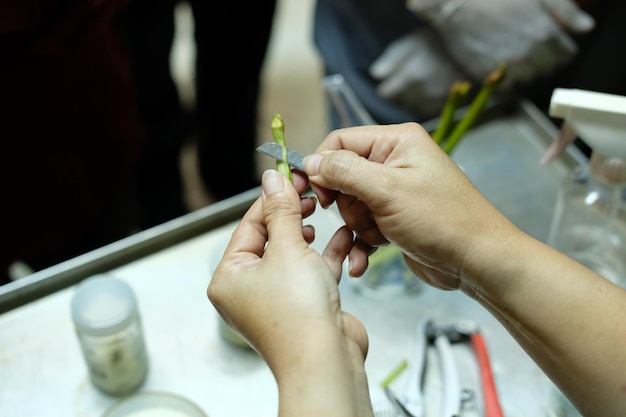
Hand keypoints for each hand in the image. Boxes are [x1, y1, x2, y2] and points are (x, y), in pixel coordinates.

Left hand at [207, 169, 371, 415]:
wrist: (325, 361)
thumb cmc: (297, 314)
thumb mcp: (288, 248)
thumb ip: (281, 211)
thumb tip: (272, 179)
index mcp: (229, 278)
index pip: (249, 226)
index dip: (271, 199)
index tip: (289, 178)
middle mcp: (248, 291)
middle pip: (270, 239)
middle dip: (292, 216)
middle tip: (309, 193)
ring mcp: (277, 300)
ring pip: (293, 255)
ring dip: (310, 234)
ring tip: (322, 212)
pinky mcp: (303, 307)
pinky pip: (312, 272)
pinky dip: (326, 255)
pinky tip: (342, 235)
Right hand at [303, 123, 519, 290]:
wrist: (477, 261)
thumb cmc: (441, 219)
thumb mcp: (388, 190)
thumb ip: (344, 171)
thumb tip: (310, 161)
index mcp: (396, 141)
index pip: (340, 141)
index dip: (322, 165)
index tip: (312, 192)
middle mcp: (394, 162)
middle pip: (342, 176)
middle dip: (346, 204)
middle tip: (363, 218)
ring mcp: (395, 192)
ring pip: (350, 205)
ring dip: (357, 227)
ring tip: (378, 237)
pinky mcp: (395, 218)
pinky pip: (363, 226)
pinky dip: (361, 243)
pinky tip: (362, 261)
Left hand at [369, 27, 465, 116]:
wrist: (468, 47)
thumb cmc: (435, 42)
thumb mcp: (411, 43)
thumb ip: (392, 59)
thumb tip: (376, 75)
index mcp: (411, 74)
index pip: (387, 93)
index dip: (386, 89)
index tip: (388, 86)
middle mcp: (423, 90)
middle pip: (399, 101)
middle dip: (398, 95)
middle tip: (405, 84)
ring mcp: (435, 99)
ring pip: (412, 107)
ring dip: (410, 101)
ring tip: (416, 88)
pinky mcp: (446, 104)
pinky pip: (426, 110)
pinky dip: (423, 104)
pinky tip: (426, 93)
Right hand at [406, 0, 594, 88]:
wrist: (454, 5)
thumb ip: (565, 10)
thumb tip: (586, 27)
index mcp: (545, 33)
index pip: (566, 55)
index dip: (560, 47)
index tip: (551, 42)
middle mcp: (527, 54)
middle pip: (547, 70)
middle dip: (544, 59)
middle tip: (531, 45)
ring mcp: (505, 66)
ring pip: (527, 79)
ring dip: (525, 70)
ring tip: (514, 53)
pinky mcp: (485, 73)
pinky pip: (504, 84)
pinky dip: (505, 77)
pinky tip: (500, 61)